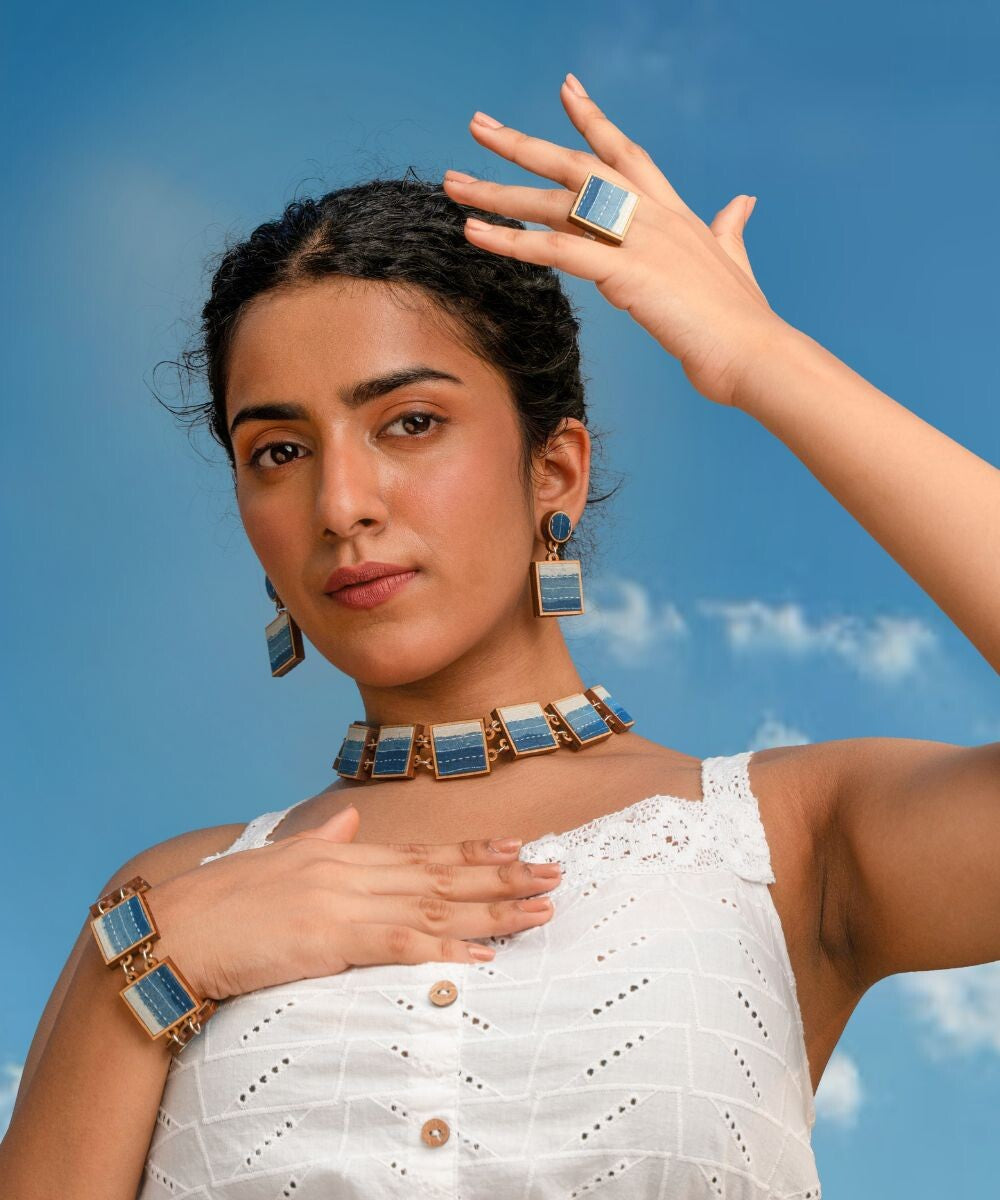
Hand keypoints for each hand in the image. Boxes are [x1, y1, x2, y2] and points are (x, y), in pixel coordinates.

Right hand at [146, 806, 561, 999]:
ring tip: (540, 908)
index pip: (424, 852)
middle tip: (555, 872)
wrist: (175, 930)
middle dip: (502, 874)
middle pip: (443, 874)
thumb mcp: (279, 860)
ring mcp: (345, 902)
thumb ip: (321, 841)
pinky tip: (484, 955)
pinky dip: (446, 948)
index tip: (517, 845)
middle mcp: (354, 871)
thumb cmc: (222, 901)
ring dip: (493, 909)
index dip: (474, 850)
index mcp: (344, 855)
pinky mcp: (331, 939)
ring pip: (436, 905)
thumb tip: (349, 821)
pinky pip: (402, 944)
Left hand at [442, 74, 788, 408]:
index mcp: (674, 212)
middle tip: (478, 125)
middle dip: (522, 144)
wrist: (755, 353)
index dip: (593, 121)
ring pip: (553, 203)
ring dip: (497, 193)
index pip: (626, 153)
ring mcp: (637, 238)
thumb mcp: (734, 263)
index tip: (566, 88)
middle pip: (575, 166)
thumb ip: (730, 230)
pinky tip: (474, 233)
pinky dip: (511, 240)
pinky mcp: (624, 272)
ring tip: (452, 184)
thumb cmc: (742, 321)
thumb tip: (741, 203)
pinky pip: (555, 249)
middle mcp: (651, 214)